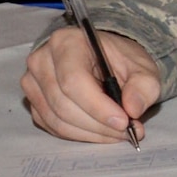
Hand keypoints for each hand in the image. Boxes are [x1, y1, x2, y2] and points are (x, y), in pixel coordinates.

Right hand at [22, 29, 160, 142]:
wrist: (107, 59)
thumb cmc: (122, 60)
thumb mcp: (143, 68)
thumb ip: (143, 86)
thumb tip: (133, 109)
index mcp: (67, 42)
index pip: (74, 80)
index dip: (98, 106)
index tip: (124, 122)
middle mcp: (42, 60)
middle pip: (63, 104)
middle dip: (98, 124)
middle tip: (127, 131)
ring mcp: (33, 83)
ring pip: (57, 120)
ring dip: (91, 133)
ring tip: (118, 133)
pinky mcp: (34, 102)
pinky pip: (52, 126)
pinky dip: (80, 134)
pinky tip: (102, 132)